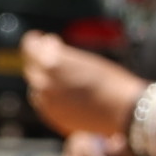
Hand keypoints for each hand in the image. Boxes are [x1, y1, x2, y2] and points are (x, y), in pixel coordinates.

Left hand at [13, 33, 147, 140]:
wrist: (125, 113)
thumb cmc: (112, 82)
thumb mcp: (86, 59)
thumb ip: (61, 55)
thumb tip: (46, 48)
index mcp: (51, 62)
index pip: (30, 47)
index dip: (36, 41)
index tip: (41, 38)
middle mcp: (43, 82)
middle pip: (32, 67)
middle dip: (40, 61)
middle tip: (56, 59)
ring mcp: (46, 102)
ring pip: (37, 86)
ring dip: (46, 80)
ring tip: (66, 80)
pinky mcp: (52, 117)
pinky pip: (44, 103)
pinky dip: (51, 97)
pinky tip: (69, 95)